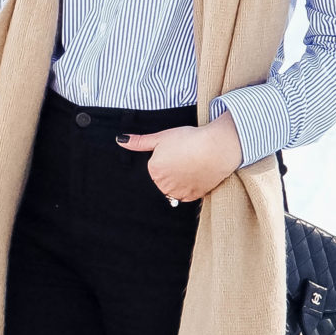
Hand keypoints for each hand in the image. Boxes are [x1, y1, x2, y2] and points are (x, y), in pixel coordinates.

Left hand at [115, 112, 242, 201]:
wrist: (216, 148)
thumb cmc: (189, 139)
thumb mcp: (161, 137)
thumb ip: (139, 142)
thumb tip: (119, 140)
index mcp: (153, 171)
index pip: (153, 168)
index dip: (164, 159)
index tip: (174, 152)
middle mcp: (163, 186)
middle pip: (161, 180)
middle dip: (169, 172)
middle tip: (183, 158)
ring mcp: (178, 193)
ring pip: (172, 189)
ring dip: (178, 181)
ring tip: (189, 166)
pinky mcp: (193, 197)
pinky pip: (186, 195)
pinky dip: (189, 187)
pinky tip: (195, 175)